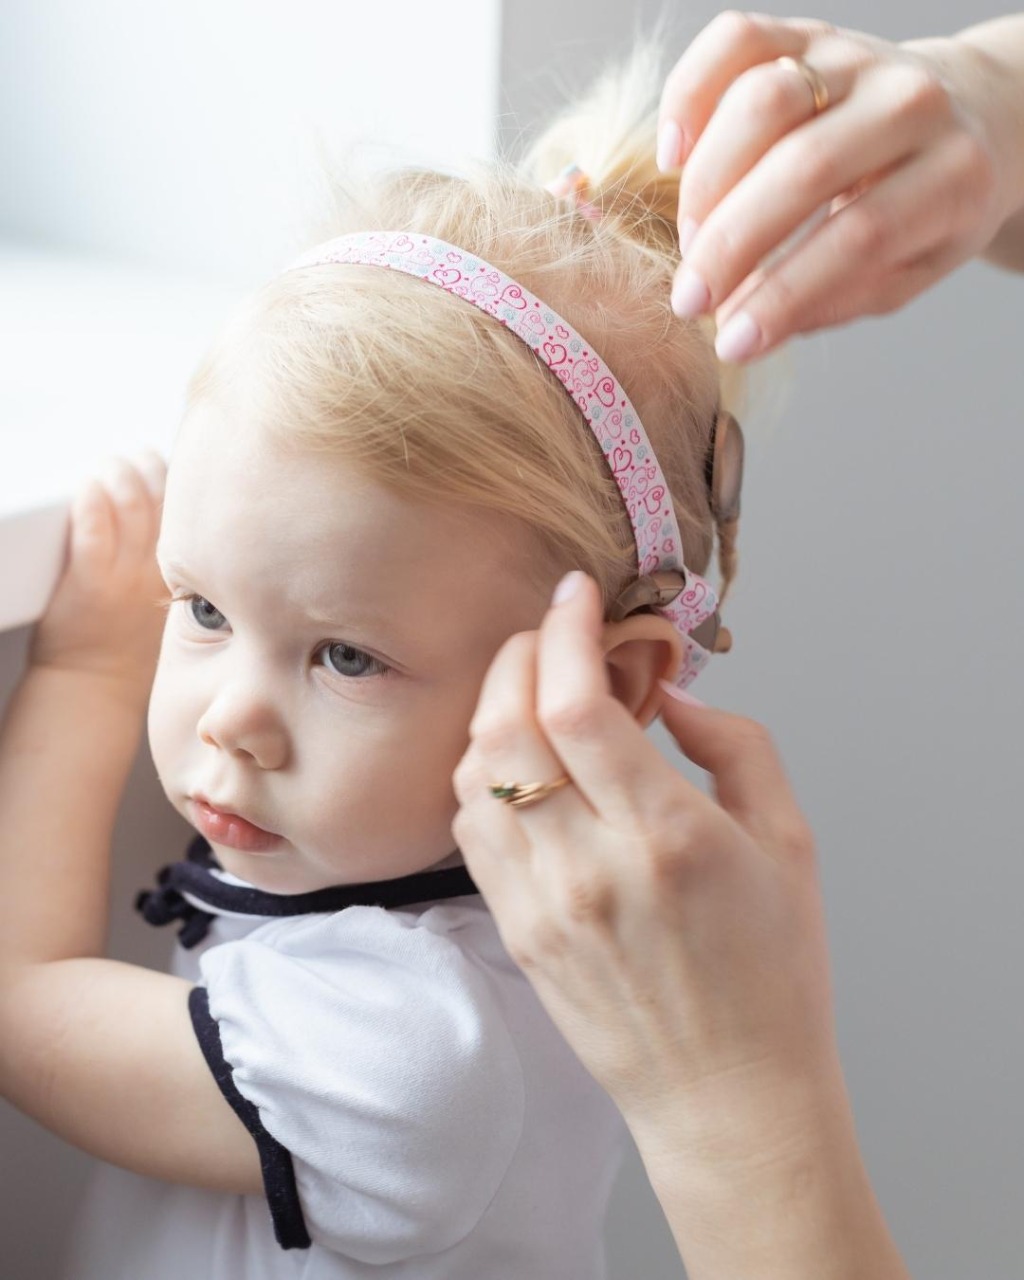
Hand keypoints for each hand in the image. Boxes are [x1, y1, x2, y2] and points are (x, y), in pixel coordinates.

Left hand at [30, 453, 167, 699]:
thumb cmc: (130, 641)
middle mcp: (159, 570)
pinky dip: (90, 501)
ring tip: (109, 464)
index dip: (186, 479)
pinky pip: (93, 531)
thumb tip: (180, 517)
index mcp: (185, 574)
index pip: (195, 514)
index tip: (180, 462)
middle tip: (137, 458)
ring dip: (118, 473)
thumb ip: (182, 564)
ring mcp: (125, 576)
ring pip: (130, 506)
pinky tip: (86, 487)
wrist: (96, 682)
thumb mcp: (175, 603)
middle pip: (165, 499)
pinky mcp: (89, 583)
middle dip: (150, 466)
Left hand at [452, 573, 840, 1169]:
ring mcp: (540, 902)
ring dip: (492, 709)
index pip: (576, 705)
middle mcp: (589, 866)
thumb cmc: (772, 973)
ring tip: (531, 687)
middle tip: (550, 631)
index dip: (566, 631)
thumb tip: (671, 696)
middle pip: (506, 725)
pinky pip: (468, 828)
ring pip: (473, 773)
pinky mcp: (514, 929)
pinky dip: (480, 772)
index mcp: (666, 837)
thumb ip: (736, 746)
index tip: (577, 594)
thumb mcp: (789, 842)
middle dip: (519, 654)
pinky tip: (514, 757)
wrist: (726, 1094)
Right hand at [660, 12, 1023, 359]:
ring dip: (705, 184)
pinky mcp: (809, 32)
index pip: (858, 238)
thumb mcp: (903, 275)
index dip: (783, 298)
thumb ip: (830, 302)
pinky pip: (734, 42)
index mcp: (954, 174)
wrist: (968, 117)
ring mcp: (858, 57)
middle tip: (690, 300)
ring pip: (761, 101)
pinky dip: (688, 95)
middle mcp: (912, 101)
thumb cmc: (923, 212)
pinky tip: (674, 156)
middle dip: (731, 245)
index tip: (731, 345)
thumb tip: (741, 335)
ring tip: (692, 240)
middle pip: (804, 167)